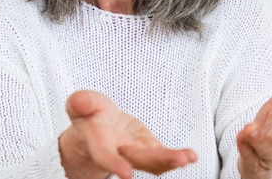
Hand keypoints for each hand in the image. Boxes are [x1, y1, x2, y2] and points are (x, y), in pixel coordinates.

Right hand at [59, 90, 196, 178]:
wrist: (98, 126)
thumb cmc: (89, 115)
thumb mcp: (80, 104)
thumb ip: (81, 103)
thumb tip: (79, 101)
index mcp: (98, 141)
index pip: (104, 155)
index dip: (114, 163)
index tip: (126, 173)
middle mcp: (118, 152)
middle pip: (137, 159)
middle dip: (156, 160)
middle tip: (176, 160)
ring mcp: (135, 152)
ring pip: (153, 160)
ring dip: (170, 160)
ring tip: (187, 157)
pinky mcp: (148, 148)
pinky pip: (163, 155)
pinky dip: (178, 157)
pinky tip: (191, 156)